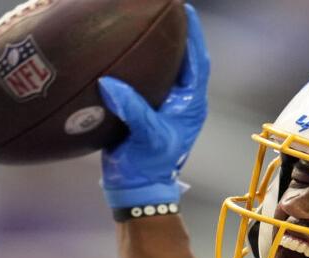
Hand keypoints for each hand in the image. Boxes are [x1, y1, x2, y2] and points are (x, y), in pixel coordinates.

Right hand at [98, 4, 209, 209]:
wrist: (135, 189)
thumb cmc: (148, 167)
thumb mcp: (145, 136)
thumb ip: (132, 109)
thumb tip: (110, 83)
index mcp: (191, 105)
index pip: (198, 62)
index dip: (193, 35)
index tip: (186, 11)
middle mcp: (182, 101)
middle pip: (183, 59)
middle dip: (176, 34)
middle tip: (164, 10)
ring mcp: (166, 106)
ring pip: (166, 68)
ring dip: (159, 47)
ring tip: (146, 22)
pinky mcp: (147, 109)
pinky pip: (146, 79)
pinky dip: (139, 63)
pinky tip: (125, 50)